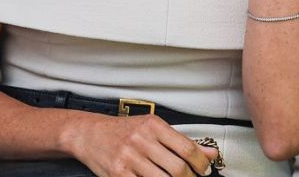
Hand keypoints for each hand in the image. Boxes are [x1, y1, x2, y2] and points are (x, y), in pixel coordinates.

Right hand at [65, 113, 218, 176]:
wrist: (89, 133)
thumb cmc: (123, 130)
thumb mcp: (154, 128)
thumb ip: (182, 141)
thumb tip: (210, 153)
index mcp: (154, 126)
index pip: (186, 148)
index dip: (200, 163)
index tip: (205, 170)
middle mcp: (141, 140)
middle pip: (176, 168)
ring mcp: (128, 158)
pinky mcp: (117, 173)